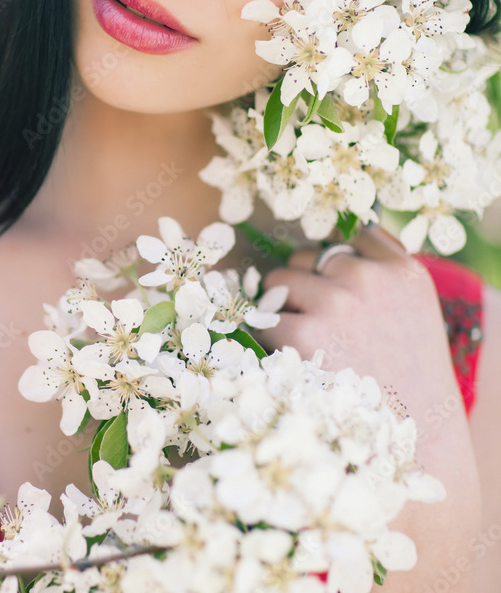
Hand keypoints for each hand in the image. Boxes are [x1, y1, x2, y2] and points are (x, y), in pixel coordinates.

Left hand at [256, 223, 458, 423]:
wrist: (415, 442)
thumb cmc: (408, 377)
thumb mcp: (414, 311)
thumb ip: (380, 271)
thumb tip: (327, 245)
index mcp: (403, 271)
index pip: (353, 236)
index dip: (336, 262)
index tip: (336, 287)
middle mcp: (370, 278)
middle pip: (307, 256)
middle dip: (304, 285)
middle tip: (321, 326)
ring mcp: (337, 302)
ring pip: (279, 280)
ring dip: (280, 307)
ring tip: (304, 343)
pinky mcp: (304, 331)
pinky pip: (264, 318)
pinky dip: (267, 337)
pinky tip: (290, 359)